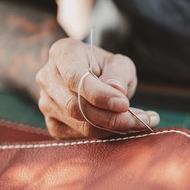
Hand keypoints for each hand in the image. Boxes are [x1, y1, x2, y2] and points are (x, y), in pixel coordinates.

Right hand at [36, 38, 159, 138]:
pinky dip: (104, 134)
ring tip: (141, 122)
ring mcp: (47, 103)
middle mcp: (48, 78)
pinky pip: (79, 136)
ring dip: (113, 127)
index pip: (76, 79)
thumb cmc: (106, 67)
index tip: (124, 104)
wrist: (93, 77)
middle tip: (142, 119)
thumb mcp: (118, 63)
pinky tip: (123, 128)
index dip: (100, 95)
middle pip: (76, 106)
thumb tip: (116, 93)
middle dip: (112, 117)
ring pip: (80, 124)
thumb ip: (117, 75)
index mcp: (63, 53)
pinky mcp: (53, 123)